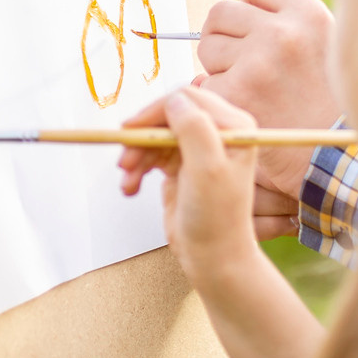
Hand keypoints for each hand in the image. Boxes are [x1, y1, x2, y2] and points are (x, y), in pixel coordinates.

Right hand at [117, 88, 263, 286]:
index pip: (187, 99)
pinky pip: (151, 155)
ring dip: (136, 155)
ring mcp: (198, 149)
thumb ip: (194, 130)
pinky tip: (130, 188)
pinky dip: (137, 169)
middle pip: (167, 116)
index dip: (156, 111)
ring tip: (127, 180)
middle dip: (143, 136)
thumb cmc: (217, 218)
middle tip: (124, 160)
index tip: (131, 130)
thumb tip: (173, 100)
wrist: (213, 257)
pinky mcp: (180, 166)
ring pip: (155, 136)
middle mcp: (217, 132)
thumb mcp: (208, 170)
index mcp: (233, 126)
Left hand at [194, 0, 342, 197]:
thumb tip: (245, 5)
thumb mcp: (330, 46)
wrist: (336, 162)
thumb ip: (291, 22)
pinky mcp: (233, 95)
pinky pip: (202, 84)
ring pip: (207, 46)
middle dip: (226, 35)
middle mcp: (282, 33)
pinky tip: (242, 111)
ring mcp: (255, 64)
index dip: (252, 4)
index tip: (260, 28)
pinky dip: (214, 98)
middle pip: (221, 11)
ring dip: (218, 67)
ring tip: (250, 90)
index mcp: (309, 14)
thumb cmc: (332, 105)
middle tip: (246, 64)